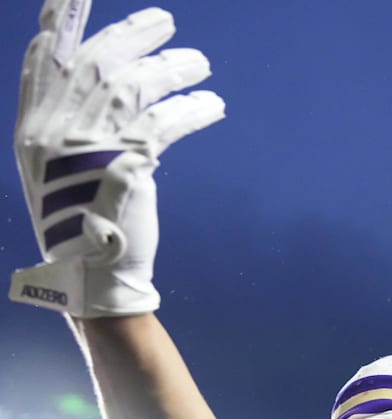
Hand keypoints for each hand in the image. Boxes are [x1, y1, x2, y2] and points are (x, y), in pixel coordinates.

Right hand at [9, 0, 223, 316]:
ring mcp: (88, 148)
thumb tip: (104, 80)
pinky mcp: (128, 166)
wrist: (93, 276)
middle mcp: (54, 132)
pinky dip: (192, 109)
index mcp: (32, 129)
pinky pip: (164, 122)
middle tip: (166, 20)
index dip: (60, 23)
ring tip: (202, 64)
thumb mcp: (61, 168)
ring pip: (134, 86)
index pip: (43, 61)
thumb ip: (71, 123)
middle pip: (94, 62)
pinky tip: (214, 105)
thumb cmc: (82, 221)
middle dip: (131, 34)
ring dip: (172, 68)